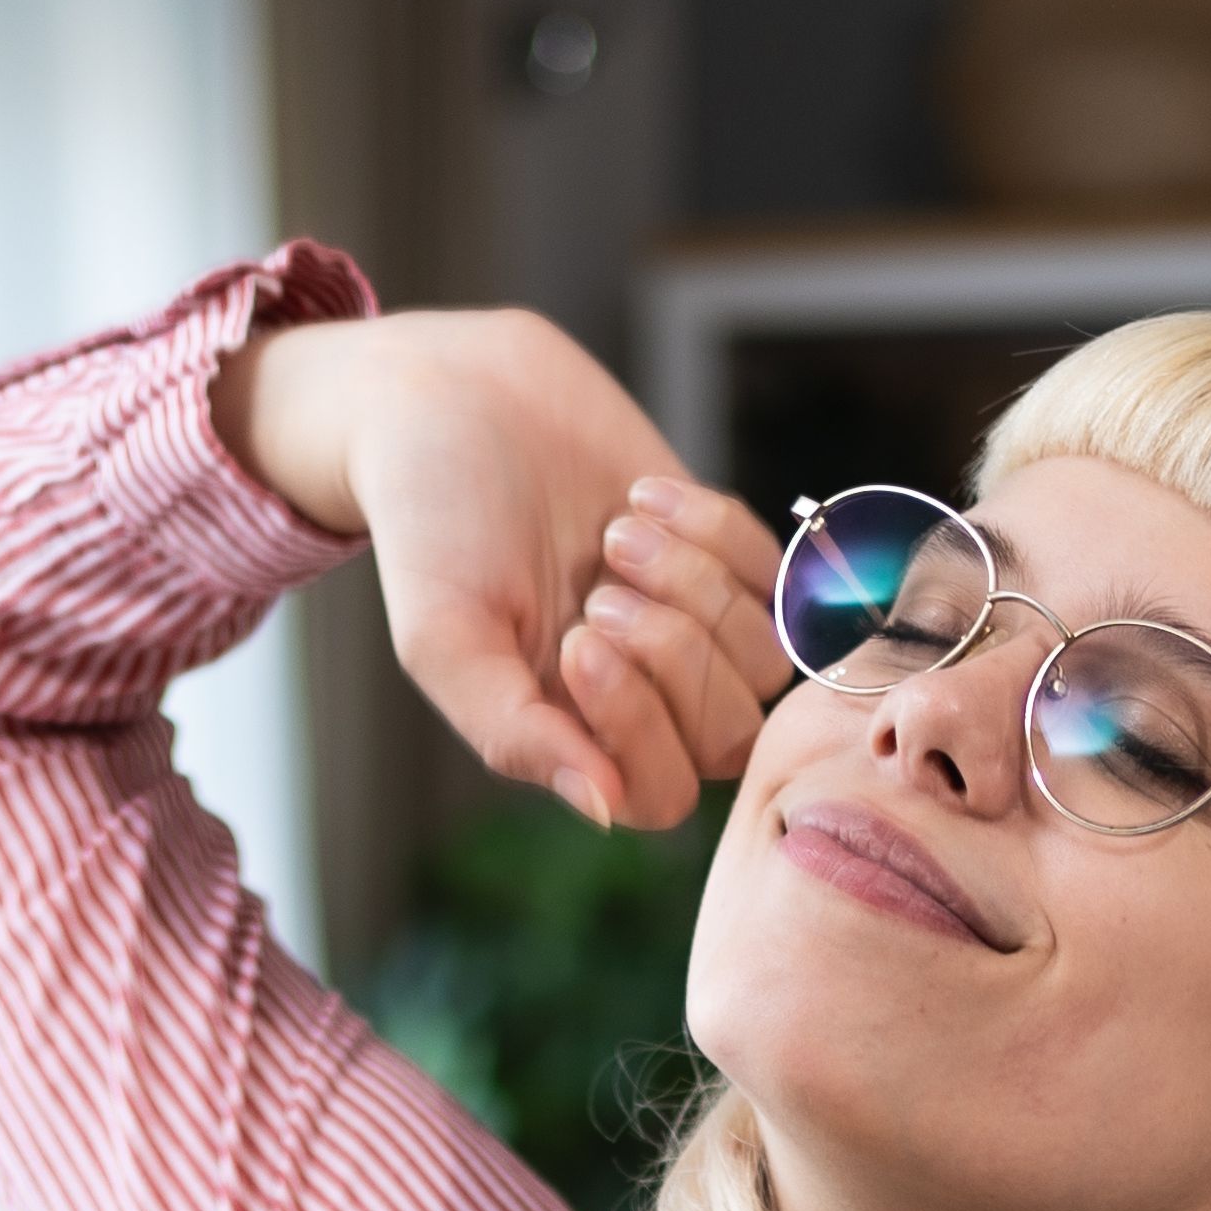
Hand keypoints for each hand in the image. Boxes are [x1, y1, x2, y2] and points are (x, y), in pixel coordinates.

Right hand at [222, 310, 784, 827]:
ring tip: (616, 532)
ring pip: (762, 662)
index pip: (658, 794)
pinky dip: (717, 531)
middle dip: (669, 652)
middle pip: (725, 737)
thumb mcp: (444, 638)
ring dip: (695, 587)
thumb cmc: (431, 527)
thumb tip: (603, 810)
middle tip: (595, 587)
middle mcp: (642, 697)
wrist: (452, 400)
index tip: (575, 640)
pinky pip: (779, 577)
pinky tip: (641, 497)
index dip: (636, 726)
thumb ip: (512, 734)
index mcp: (571, 736)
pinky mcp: (724, 554)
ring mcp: (692, 626)